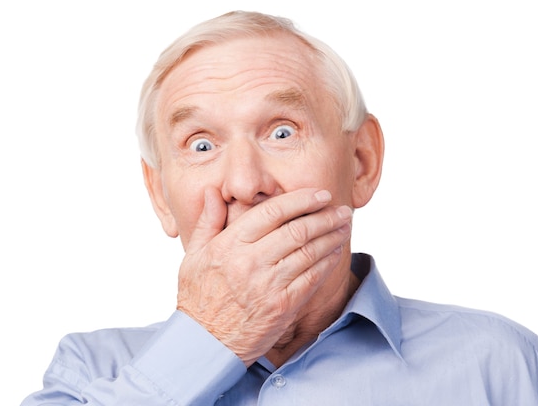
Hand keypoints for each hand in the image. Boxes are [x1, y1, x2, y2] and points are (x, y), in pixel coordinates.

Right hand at [176, 187, 351, 365]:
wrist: (205, 343)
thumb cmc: (198, 297)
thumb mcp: (193, 255)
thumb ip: (208, 221)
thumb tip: (212, 193)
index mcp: (229, 245)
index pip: (272, 212)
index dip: (301, 199)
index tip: (320, 194)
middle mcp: (250, 262)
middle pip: (297, 230)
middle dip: (325, 216)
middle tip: (342, 210)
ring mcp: (268, 285)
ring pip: (309, 252)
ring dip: (332, 237)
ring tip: (344, 226)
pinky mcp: (282, 306)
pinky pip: (311, 278)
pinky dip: (327, 262)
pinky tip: (336, 252)